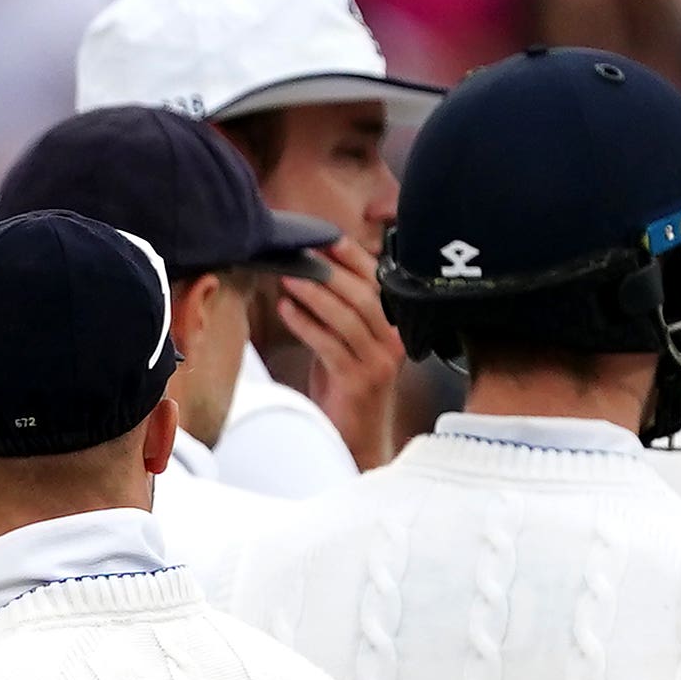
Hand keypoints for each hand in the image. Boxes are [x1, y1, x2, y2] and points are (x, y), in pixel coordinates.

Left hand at [264, 269, 407, 465]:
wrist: (355, 441)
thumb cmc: (346, 389)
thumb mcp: (346, 345)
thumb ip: (339, 314)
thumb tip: (311, 272)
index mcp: (396, 327)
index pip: (379, 282)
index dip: (355, 259)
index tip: (329, 239)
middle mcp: (394, 342)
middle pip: (365, 295)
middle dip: (332, 271)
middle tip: (302, 254)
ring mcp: (379, 362)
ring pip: (348, 317)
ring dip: (315, 294)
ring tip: (289, 277)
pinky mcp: (358, 381)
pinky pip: (329, 344)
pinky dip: (305, 324)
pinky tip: (285, 309)